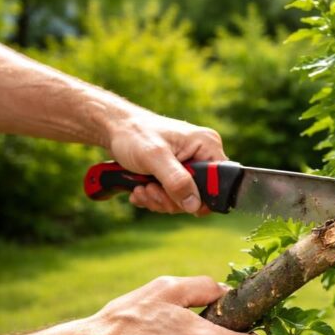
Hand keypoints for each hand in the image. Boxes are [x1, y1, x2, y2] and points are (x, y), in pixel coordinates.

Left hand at [107, 112, 225, 214]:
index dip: (202, 197)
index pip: (220, 181)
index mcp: (207, 146)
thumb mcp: (154, 157)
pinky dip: (155, 197)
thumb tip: (194, 205)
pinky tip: (140, 188)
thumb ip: (176, 181)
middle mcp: (202, 155)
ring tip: (141, 188)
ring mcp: (190, 165)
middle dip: (171, 199)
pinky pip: (173, 196)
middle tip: (150, 189)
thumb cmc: (134, 134)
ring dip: (159, 199)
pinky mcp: (177, 173)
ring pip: (184, 198)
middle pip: (200, 194)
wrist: (114, 129)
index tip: (177, 198)